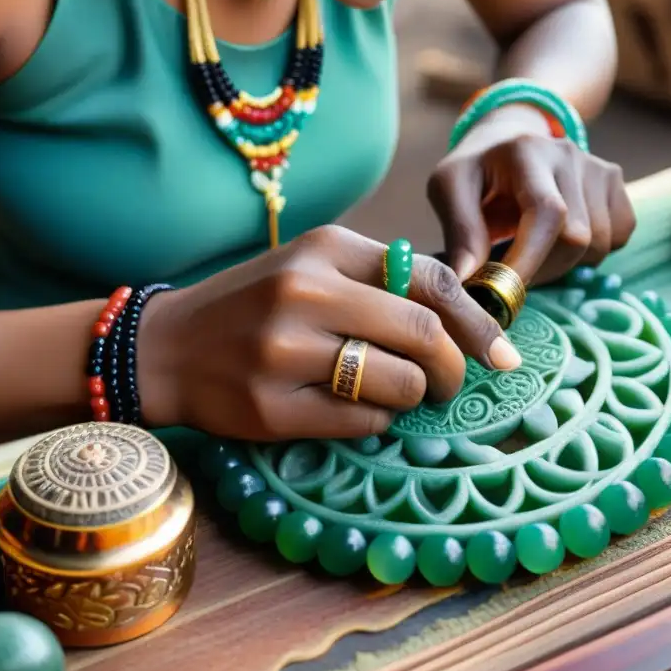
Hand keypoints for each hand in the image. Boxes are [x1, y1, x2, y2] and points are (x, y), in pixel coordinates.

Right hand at [135, 226, 520, 440]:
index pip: (431, 281)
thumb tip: (463, 317)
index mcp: (326, 249)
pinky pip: (363, 422)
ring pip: (400, 384)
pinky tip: (357, 408)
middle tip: (450, 384)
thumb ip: (381, 279)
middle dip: (455, 368)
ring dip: (415, 397)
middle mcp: (306, 293)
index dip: (479, 322)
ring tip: (398, 393)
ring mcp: (285, 352)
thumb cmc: (255, 304)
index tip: (502, 353)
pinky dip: (378, 420)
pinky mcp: (272, 407)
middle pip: (425, 335)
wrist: (167, 346)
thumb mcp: (312, 267)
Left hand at [428, 107, 635, 284]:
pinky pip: (618, 236)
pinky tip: (560, 240)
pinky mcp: (615, 182)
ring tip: (531, 253)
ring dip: (563, 265)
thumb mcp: (448, 189)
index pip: (546, 212)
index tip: (506, 294)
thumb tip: (467, 279)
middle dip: (542, 270)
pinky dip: (591, 253)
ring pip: (598, 244)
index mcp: (525, 151)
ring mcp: (597, 166)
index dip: (531, 259)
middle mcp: (568, 154)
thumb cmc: (475, 172)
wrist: (505, 143)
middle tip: (510, 276)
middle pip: (576, 237)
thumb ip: (460, 231)